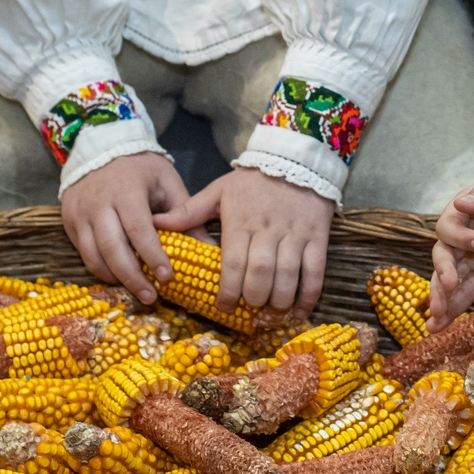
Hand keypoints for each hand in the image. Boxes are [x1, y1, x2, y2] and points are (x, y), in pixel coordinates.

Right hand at [60, 152, 191, 303]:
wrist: (101, 148)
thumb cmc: (141, 168)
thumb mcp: (167, 182)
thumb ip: (185, 214)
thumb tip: (209, 248)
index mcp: (126, 191)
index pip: (138, 229)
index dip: (152, 256)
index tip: (167, 277)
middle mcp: (99, 204)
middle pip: (113, 248)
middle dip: (133, 277)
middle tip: (152, 296)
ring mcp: (80, 214)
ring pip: (94, 256)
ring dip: (116, 279)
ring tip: (138, 290)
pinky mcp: (69, 223)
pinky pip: (84, 255)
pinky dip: (101, 271)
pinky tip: (120, 277)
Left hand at [162, 166, 335, 315]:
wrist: (297, 158)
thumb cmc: (253, 180)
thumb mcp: (219, 190)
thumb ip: (189, 211)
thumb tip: (155, 223)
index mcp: (241, 221)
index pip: (232, 263)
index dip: (228, 291)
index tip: (223, 307)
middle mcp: (268, 230)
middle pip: (261, 273)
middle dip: (254, 298)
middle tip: (249, 310)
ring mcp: (296, 234)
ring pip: (288, 275)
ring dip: (279, 301)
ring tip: (270, 314)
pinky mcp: (318, 237)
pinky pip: (315, 272)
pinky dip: (308, 296)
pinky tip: (298, 311)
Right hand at [430, 162, 473, 328]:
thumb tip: (460, 203)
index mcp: (471, 208)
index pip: (450, 225)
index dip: (459, 237)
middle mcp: (469, 232)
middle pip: (445, 254)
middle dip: (442, 274)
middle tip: (448, 289)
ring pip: (453, 278)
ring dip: (443, 299)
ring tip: (434, 323)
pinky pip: (471, 290)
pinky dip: (457, 307)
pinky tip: (444, 326)